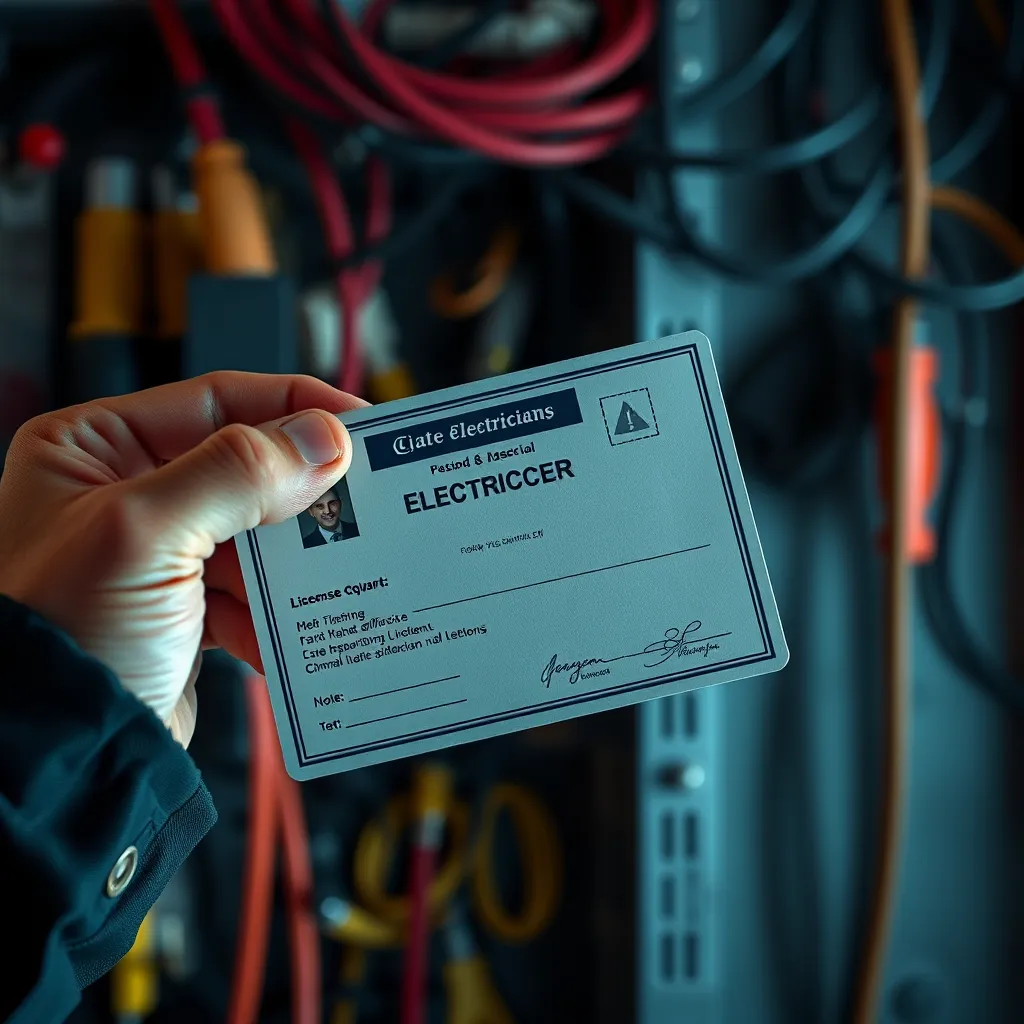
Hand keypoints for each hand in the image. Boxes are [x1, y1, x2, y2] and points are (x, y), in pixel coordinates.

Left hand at [0, 372, 365, 746]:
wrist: (59, 758)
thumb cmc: (62, 636)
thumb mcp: (145, 535)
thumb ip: (236, 475)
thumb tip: (325, 439)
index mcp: (95, 446)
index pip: (218, 399)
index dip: (296, 407)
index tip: (362, 425)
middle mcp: (125, 489)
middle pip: (246, 465)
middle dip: (305, 489)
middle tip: (370, 498)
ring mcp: (158, 551)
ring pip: (259, 531)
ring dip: (299, 556)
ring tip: (344, 566)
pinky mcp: (185, 606)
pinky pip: (254, 589)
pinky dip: (280, 608)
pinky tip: (300, 627)